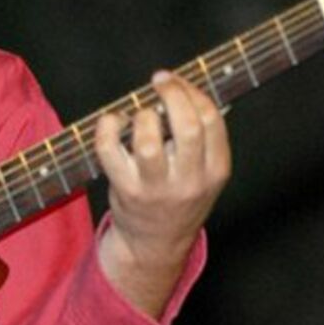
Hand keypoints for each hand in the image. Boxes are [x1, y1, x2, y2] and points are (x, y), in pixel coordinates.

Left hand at [93, 71, 230, 316]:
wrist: (157, 243)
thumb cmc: (180, 197)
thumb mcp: (206, 173)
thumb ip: (203, 138)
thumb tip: (184, 89)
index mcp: (216, 171)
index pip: (211, 120)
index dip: (192, 91)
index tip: (177, 80)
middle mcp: (189, 181)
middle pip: (186, 127)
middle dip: (172, 94)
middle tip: (159, 81)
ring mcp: (156, 188)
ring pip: (147, 140)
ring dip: (141, 116)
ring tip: (140, 115)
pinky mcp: (125, 190)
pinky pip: (109, 150)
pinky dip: (107, 127)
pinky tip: (113, 122)